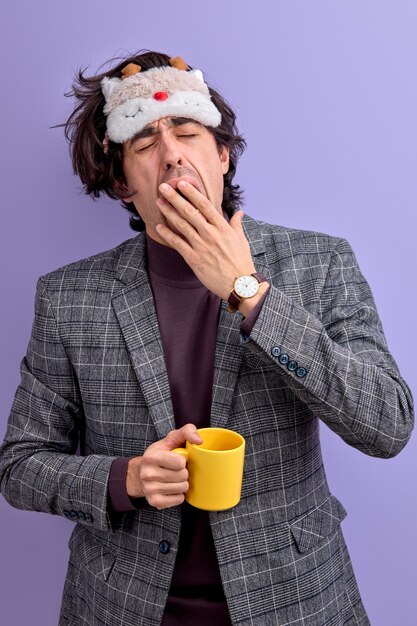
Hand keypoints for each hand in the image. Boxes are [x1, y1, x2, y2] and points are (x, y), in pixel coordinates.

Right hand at [127, 424, 202, 509]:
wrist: (141, 473)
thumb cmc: (161, 453)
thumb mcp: (171, 439)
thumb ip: (187, 431)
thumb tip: (199, 441)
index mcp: (151, 457)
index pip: (181, 462)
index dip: (183, 460)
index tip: (177, 459)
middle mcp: (147, 474)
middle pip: (183, 476)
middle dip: (184, 472)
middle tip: (176, 470)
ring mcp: (150, 489)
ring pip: (182, 488)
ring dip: (182, 483)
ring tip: (174, 478)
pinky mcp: (154, 502)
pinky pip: (179, 499)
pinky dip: (179, 494)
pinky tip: (171, 488)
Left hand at [155, 181, 255, 299]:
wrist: (240, 284)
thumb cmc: (242, 262)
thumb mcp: (241, 240)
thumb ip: (236, 224)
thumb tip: (238, 212)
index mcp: (223, 227)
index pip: (205, 205)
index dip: (192, 193)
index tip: (182, 183)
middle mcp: (211, 234)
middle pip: (190, 211)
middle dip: (175, 198)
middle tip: (163, 187)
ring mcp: (201, 246)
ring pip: (182, 225)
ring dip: (168, 212)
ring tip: (158, 202)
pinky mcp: (194, 259)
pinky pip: (178, 244)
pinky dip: (168, 234)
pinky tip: (159, 227)